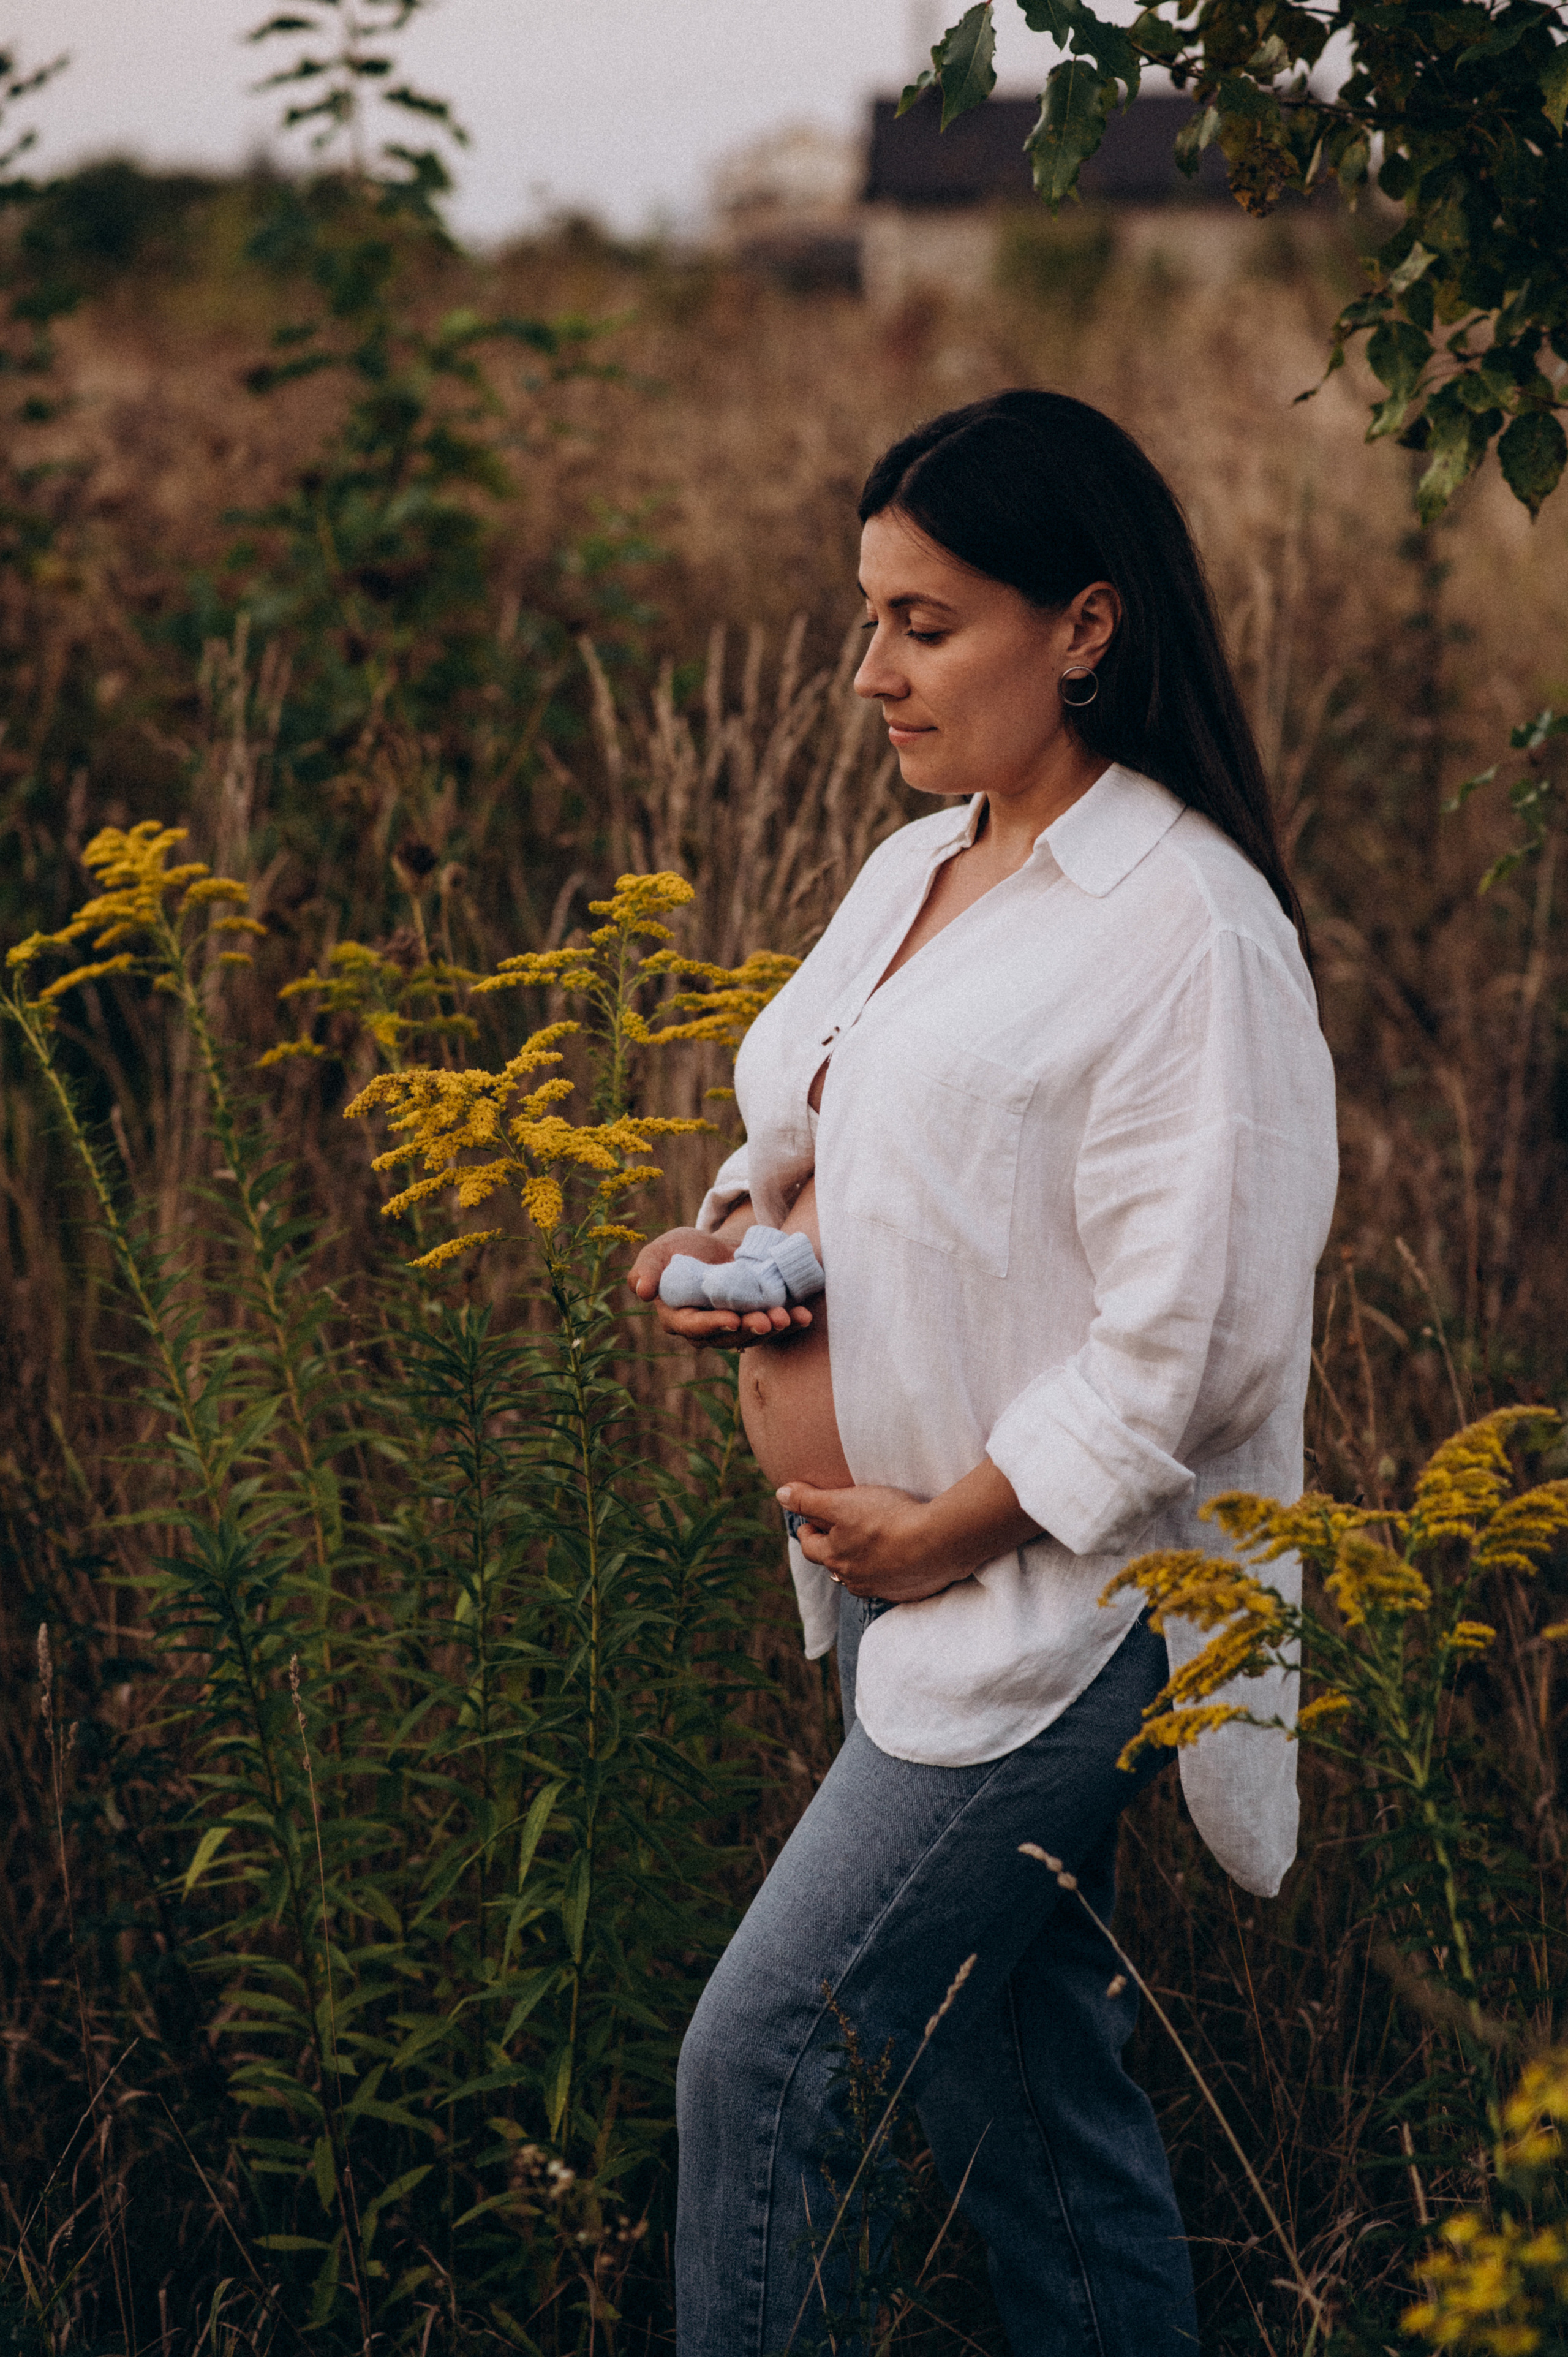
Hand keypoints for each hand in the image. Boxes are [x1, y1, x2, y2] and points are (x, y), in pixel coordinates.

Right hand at [628, 1225, 813, 1350]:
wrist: (718, 1247)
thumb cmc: (684, 1249)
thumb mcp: (661, 1251)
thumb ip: (647, 1268)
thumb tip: (641, 1290)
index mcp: (678, 1318)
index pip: (693, 1327)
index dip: (712, 1325)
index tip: (731, 1319)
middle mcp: (707, 1331)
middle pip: (728, 1336)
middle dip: (749, 1329)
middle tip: (767, 1320)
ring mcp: (735, 1328)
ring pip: (753, 1335)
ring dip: (772, 1329)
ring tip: (788, 1317)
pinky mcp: (758, 1320)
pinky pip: (774, 1327)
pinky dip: (791, 1322)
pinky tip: (804, 1315)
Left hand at [775, 1482, 961, 1602]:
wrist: (938, 1543)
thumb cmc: (887, 1519)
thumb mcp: (843, 1502)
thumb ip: (809, 1500)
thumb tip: (780, 1493)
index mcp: (835, 1558)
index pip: (810, 1547)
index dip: (808, 1531)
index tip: (810, 1521)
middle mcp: (854, 1580)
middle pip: (835, 1564)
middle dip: (834, 1548)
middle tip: (839, 1532)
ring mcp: (882, 1589)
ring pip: (862, 1576)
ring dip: (861, 1562)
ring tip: (870, 1545)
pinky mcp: (908, 1592)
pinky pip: (891, 1583)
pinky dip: (890, 1571)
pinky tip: (900, 1557)